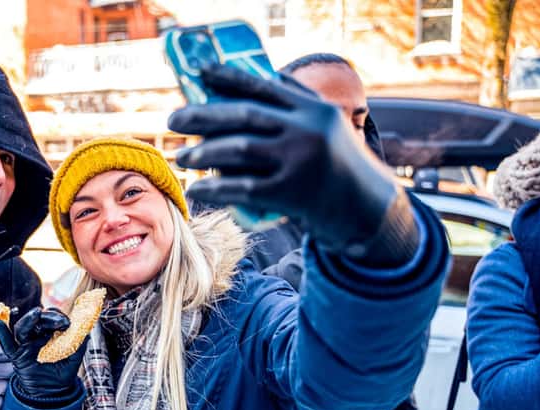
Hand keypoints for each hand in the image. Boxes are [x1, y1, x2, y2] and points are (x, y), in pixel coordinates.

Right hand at [0, 307, 86, 399]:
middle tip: (58, 320)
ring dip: (28, 320)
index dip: (58, 316)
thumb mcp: (73, 359)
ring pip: (22, 329)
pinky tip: (0, 326)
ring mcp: (26, 345)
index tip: (67, 322)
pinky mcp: (17, 356)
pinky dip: (3, 336)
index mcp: (51, 333)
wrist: (50, 393)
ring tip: (35, 314)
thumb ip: (78, 344)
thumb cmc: (61, 375)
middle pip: (37, 320)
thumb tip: (84, 330)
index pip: (52, 318)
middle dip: (47, 317)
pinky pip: (8, 346)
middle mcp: (37, 336)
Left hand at [169, 65, 408, 259]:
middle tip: (173, 119)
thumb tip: (254, 79)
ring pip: (239, 150)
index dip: (228, 78)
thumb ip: (295, 102)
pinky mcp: (291, 193)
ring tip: (182, 157)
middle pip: (244, 116)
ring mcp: (300, 161)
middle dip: (203, 116)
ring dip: (203, 152)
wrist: (365, 208)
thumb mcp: (325, 125)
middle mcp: (307, 129)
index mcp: (313, 108)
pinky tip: (196, 189)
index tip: (198, 72)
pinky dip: (216, 188)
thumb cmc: (334, 164)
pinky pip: (243, 188)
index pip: (263, 86)